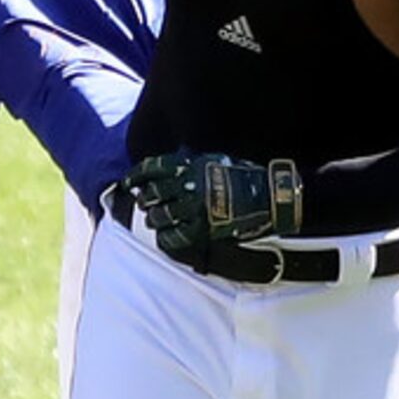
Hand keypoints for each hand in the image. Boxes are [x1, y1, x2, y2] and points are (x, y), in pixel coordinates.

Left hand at [121, 150, 302, 262]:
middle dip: (145, 200)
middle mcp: (190, 186)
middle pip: (153, 193)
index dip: (136, 175)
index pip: (153, 168)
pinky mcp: (203, 230)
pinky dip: (166, 238)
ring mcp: (196, 209)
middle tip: (144, 204)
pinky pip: (174, 236)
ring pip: (160, 216)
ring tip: (155, 220)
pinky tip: (166, 237)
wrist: (271, 198)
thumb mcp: (217, 160)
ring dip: (154, 219)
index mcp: (192, 166)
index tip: (128, 181)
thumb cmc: (246, 177)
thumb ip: (192, 163)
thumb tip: (171, 163)